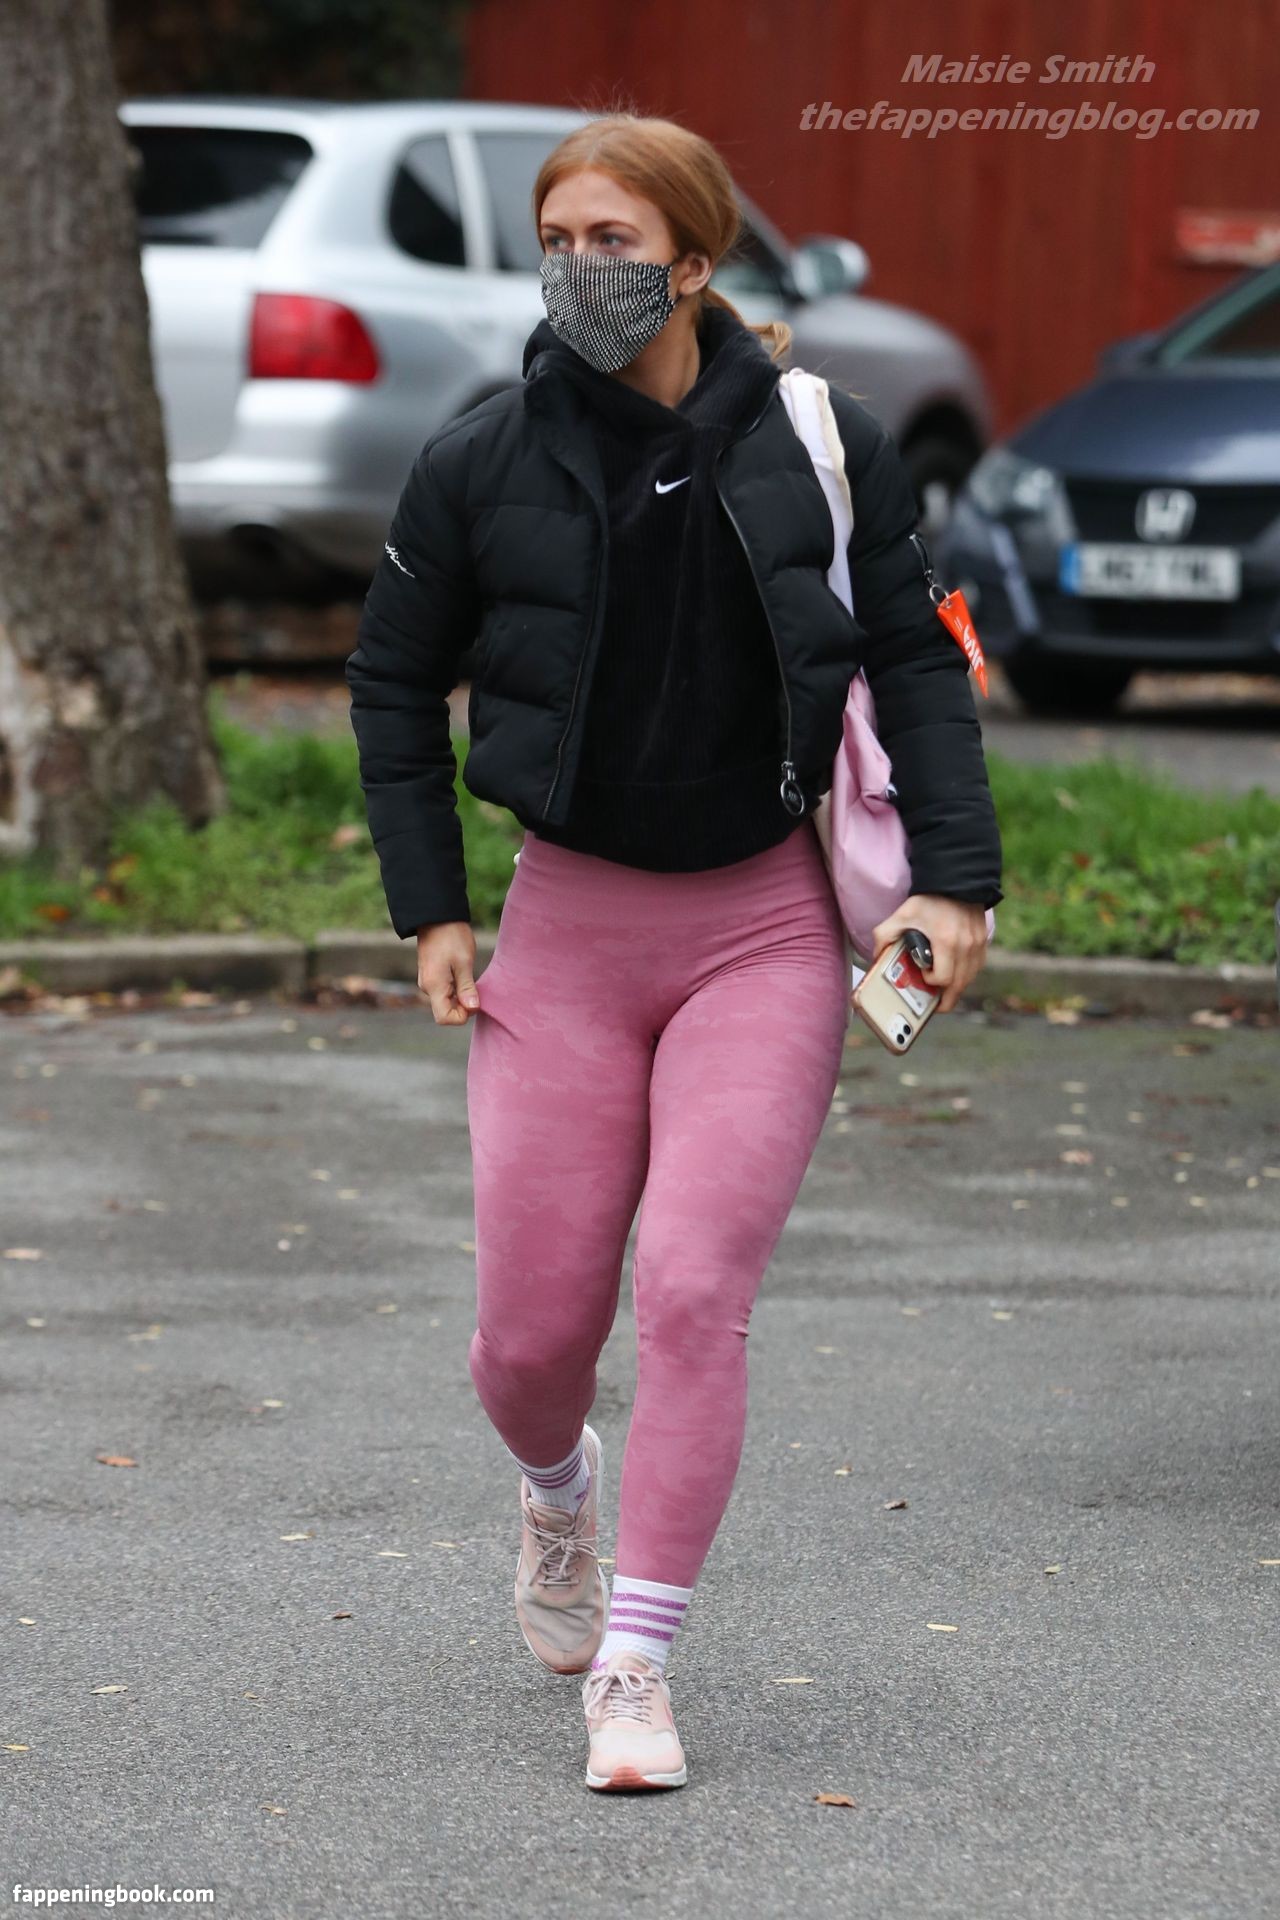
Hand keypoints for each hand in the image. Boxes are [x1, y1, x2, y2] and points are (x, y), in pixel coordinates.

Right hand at [417, 922, 480, 1023]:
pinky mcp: (431, 975)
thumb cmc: (451, 936)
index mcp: (434, 986)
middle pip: (446, 1011)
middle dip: (463, 1006)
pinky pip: (444, 991)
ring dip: (460, 995)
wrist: (436, 916)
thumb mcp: (464, 962)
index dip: (462, 1015)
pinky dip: (456, 988)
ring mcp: (428, 982)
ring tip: (469, 974)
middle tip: (475, 985)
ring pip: (446, 1001)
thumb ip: (467, 988)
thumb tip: (472, 1009)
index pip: (445, 1018)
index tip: (474, 999)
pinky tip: (463, 972)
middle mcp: (427, 988)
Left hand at [869, 895, 988, 1014]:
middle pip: (959, 986)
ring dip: (956, 988)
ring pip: (970, 979)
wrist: (955, 880)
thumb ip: (884, 936)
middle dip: (945, 999)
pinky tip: (955, 973)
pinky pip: (977, 968)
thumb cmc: (928, 899)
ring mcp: (978, 945)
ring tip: (943, 990)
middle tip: (934, 1004)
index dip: (932, 982)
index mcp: (946, 941)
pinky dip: (966, 975)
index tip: (924, 976)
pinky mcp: (984, 942)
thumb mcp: (901, 915)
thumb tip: (876, 957)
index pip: (944, 978)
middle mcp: (966, 946)